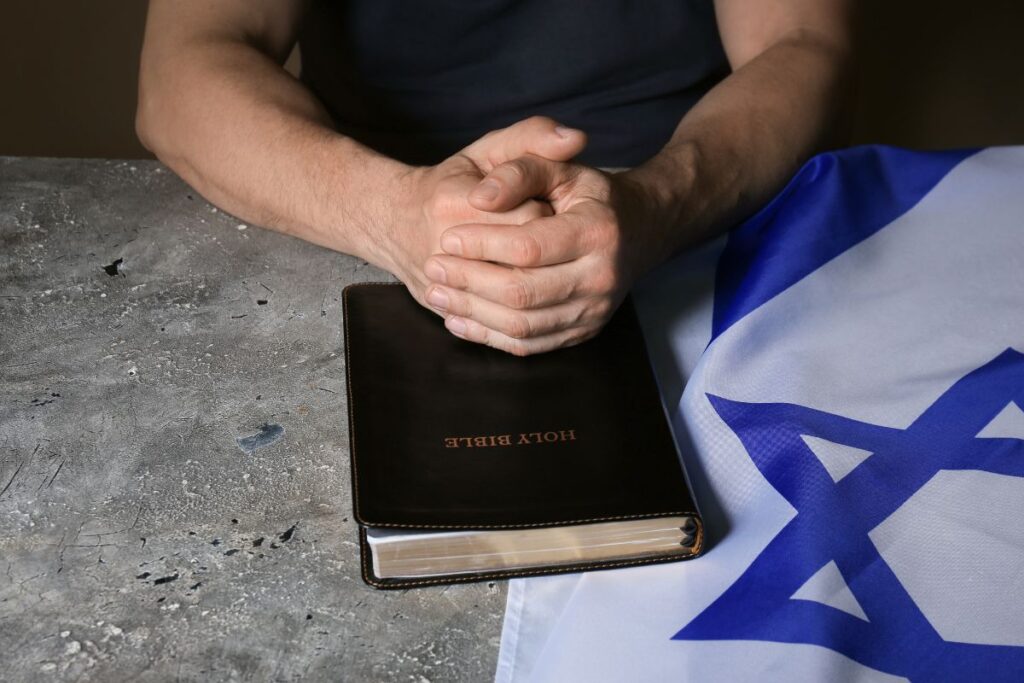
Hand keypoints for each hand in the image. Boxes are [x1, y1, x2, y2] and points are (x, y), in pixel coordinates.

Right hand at [374, 117, 587, 312]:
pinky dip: (521, 321)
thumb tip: (576, 139)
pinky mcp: (442, 310)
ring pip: (513, 305)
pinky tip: (528, 301)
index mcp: (456, 202)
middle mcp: (442, 245)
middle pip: (525, 266)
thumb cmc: (453, 183)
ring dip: (539, 291)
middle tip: (545, 243)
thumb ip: (532, 137)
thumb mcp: (488, 150)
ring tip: (536, 267)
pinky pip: (495, 328)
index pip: (530, 222)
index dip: (549, 219)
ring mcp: (438, 284)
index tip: (545, 211)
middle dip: (548, 257)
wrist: (394, 222)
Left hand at [421, 157, 666, 355]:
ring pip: (522, 325)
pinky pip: (529, 345)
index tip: (447, 239)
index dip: (482, 245)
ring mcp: (594, 311)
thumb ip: (520, 169)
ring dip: (472, 312)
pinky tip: (458, 321)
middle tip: (433, 267)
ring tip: (438, 294)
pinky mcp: (582, 333)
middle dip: (470, 282)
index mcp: (597, 231)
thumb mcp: (560, 167)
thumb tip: (480, 196)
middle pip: (523, 292)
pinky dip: (488, 337)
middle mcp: (601, 277)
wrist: (636, 231)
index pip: (529, 247)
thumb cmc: (587, 195)